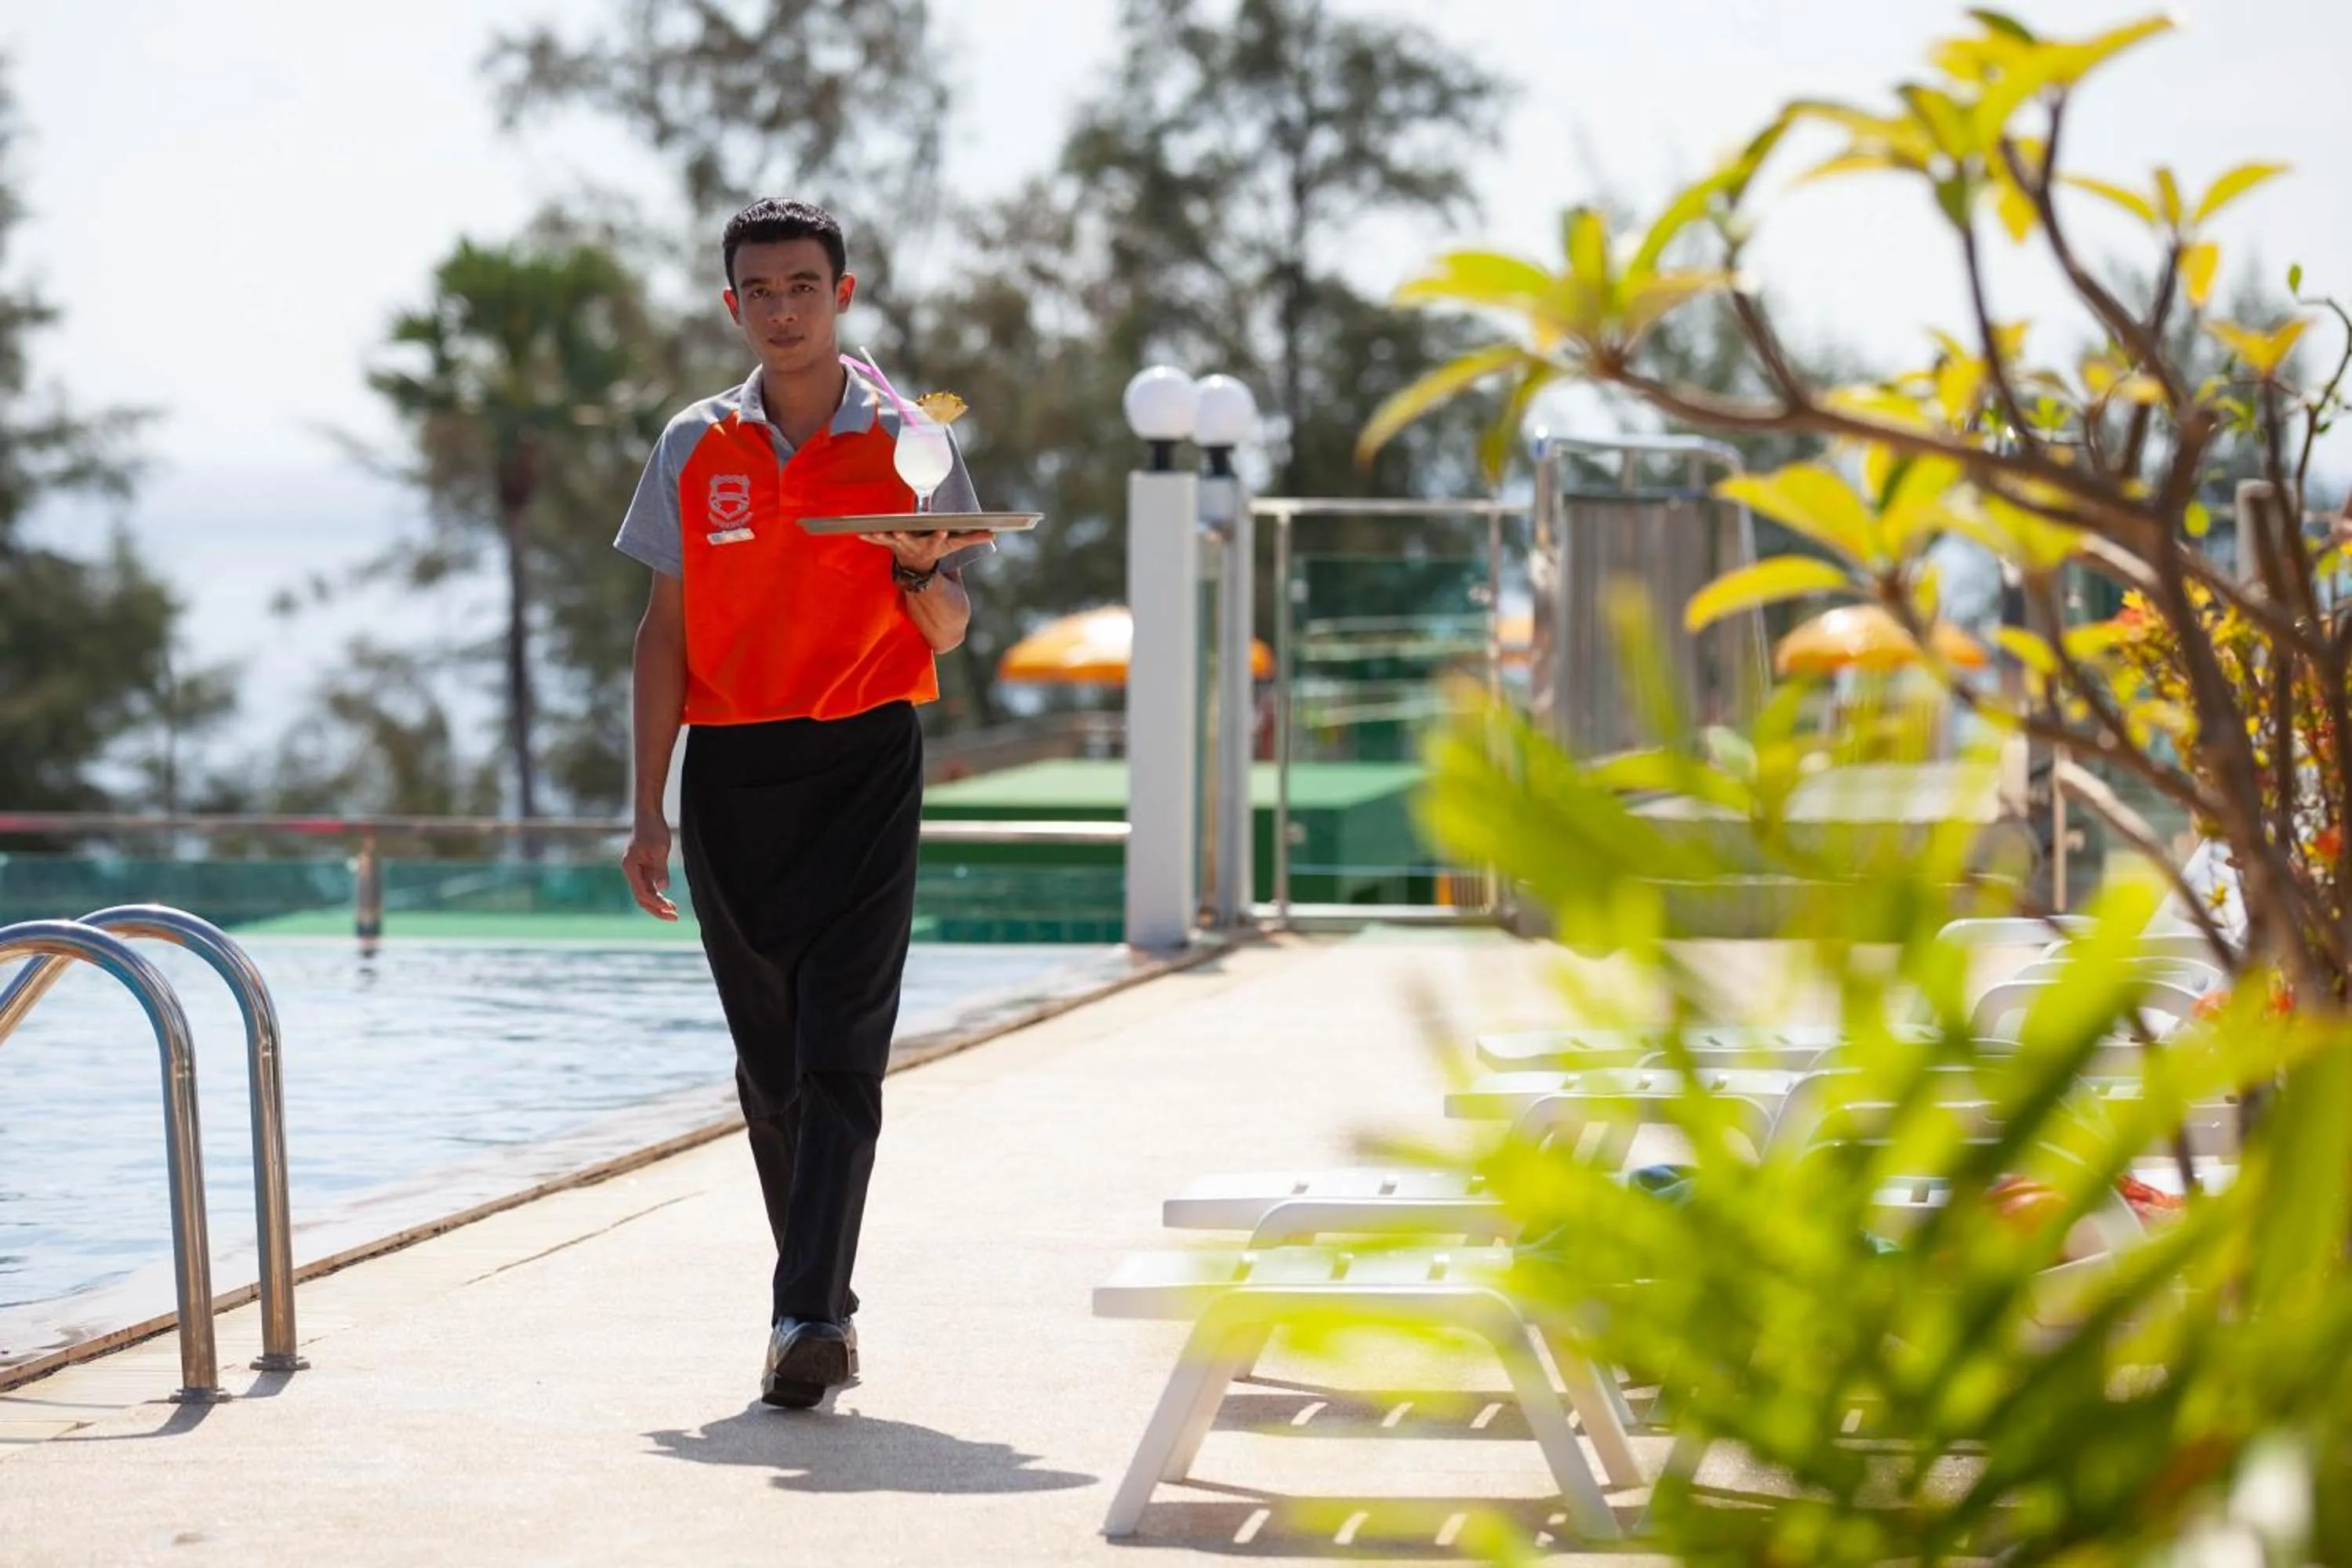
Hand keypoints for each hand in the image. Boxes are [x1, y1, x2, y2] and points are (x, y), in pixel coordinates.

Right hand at [622, 815, 677, 920]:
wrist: (648, 814)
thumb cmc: (653, 829)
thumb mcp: (660, 849)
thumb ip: (661, 869)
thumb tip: (663, 888)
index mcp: (630, 867)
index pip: (642, 893)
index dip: (656, 904)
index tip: (671, 910)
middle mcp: (630, 871)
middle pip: (641, 898)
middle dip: (656, 909)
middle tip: (674, 918)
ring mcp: (636, 871)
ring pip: (645, 894)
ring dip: (659, 904)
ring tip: (674, 912)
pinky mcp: (643, 868)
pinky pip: (649, 887)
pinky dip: (659, 895)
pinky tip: (669, 901)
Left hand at [865, 530, 992, 571]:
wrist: (919, 571)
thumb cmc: (937, 551)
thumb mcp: (955, 546)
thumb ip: (972, 538)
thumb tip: (993, 532)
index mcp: (932, 545)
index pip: (938, 540)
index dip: (940, 536)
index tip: (943, 531)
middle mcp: (915, 547)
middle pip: (909, 540)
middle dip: (904, 535)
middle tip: (898, 530)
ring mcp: (901, 547)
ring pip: (889, 540)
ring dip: (880, 536)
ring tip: (871, 530)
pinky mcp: (889, 544)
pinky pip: (877, 540)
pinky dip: (869, 537)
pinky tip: (858, 532)